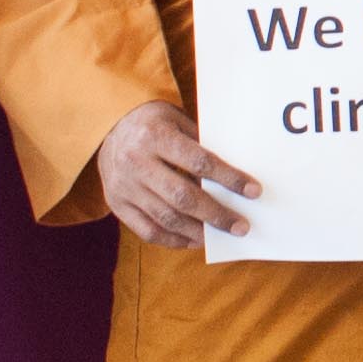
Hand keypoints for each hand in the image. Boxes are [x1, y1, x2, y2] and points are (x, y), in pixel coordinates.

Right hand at [95, 98, 262, 243]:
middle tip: (241, 227)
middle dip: (216, 215)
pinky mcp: (116, 204)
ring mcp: (123, 186)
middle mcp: (136, 162)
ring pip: (166, 217)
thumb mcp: (177, 120)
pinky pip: (147, 230)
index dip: (229, 179)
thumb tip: (235, 178)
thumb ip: (201, 146)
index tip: (253, 191)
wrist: (109, 125)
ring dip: (198, 231)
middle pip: (182, 196)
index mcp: (155, 136)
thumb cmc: (155, 123)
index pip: (199, 162)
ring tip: (222, 235)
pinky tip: (194, 241)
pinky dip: (173, 240)